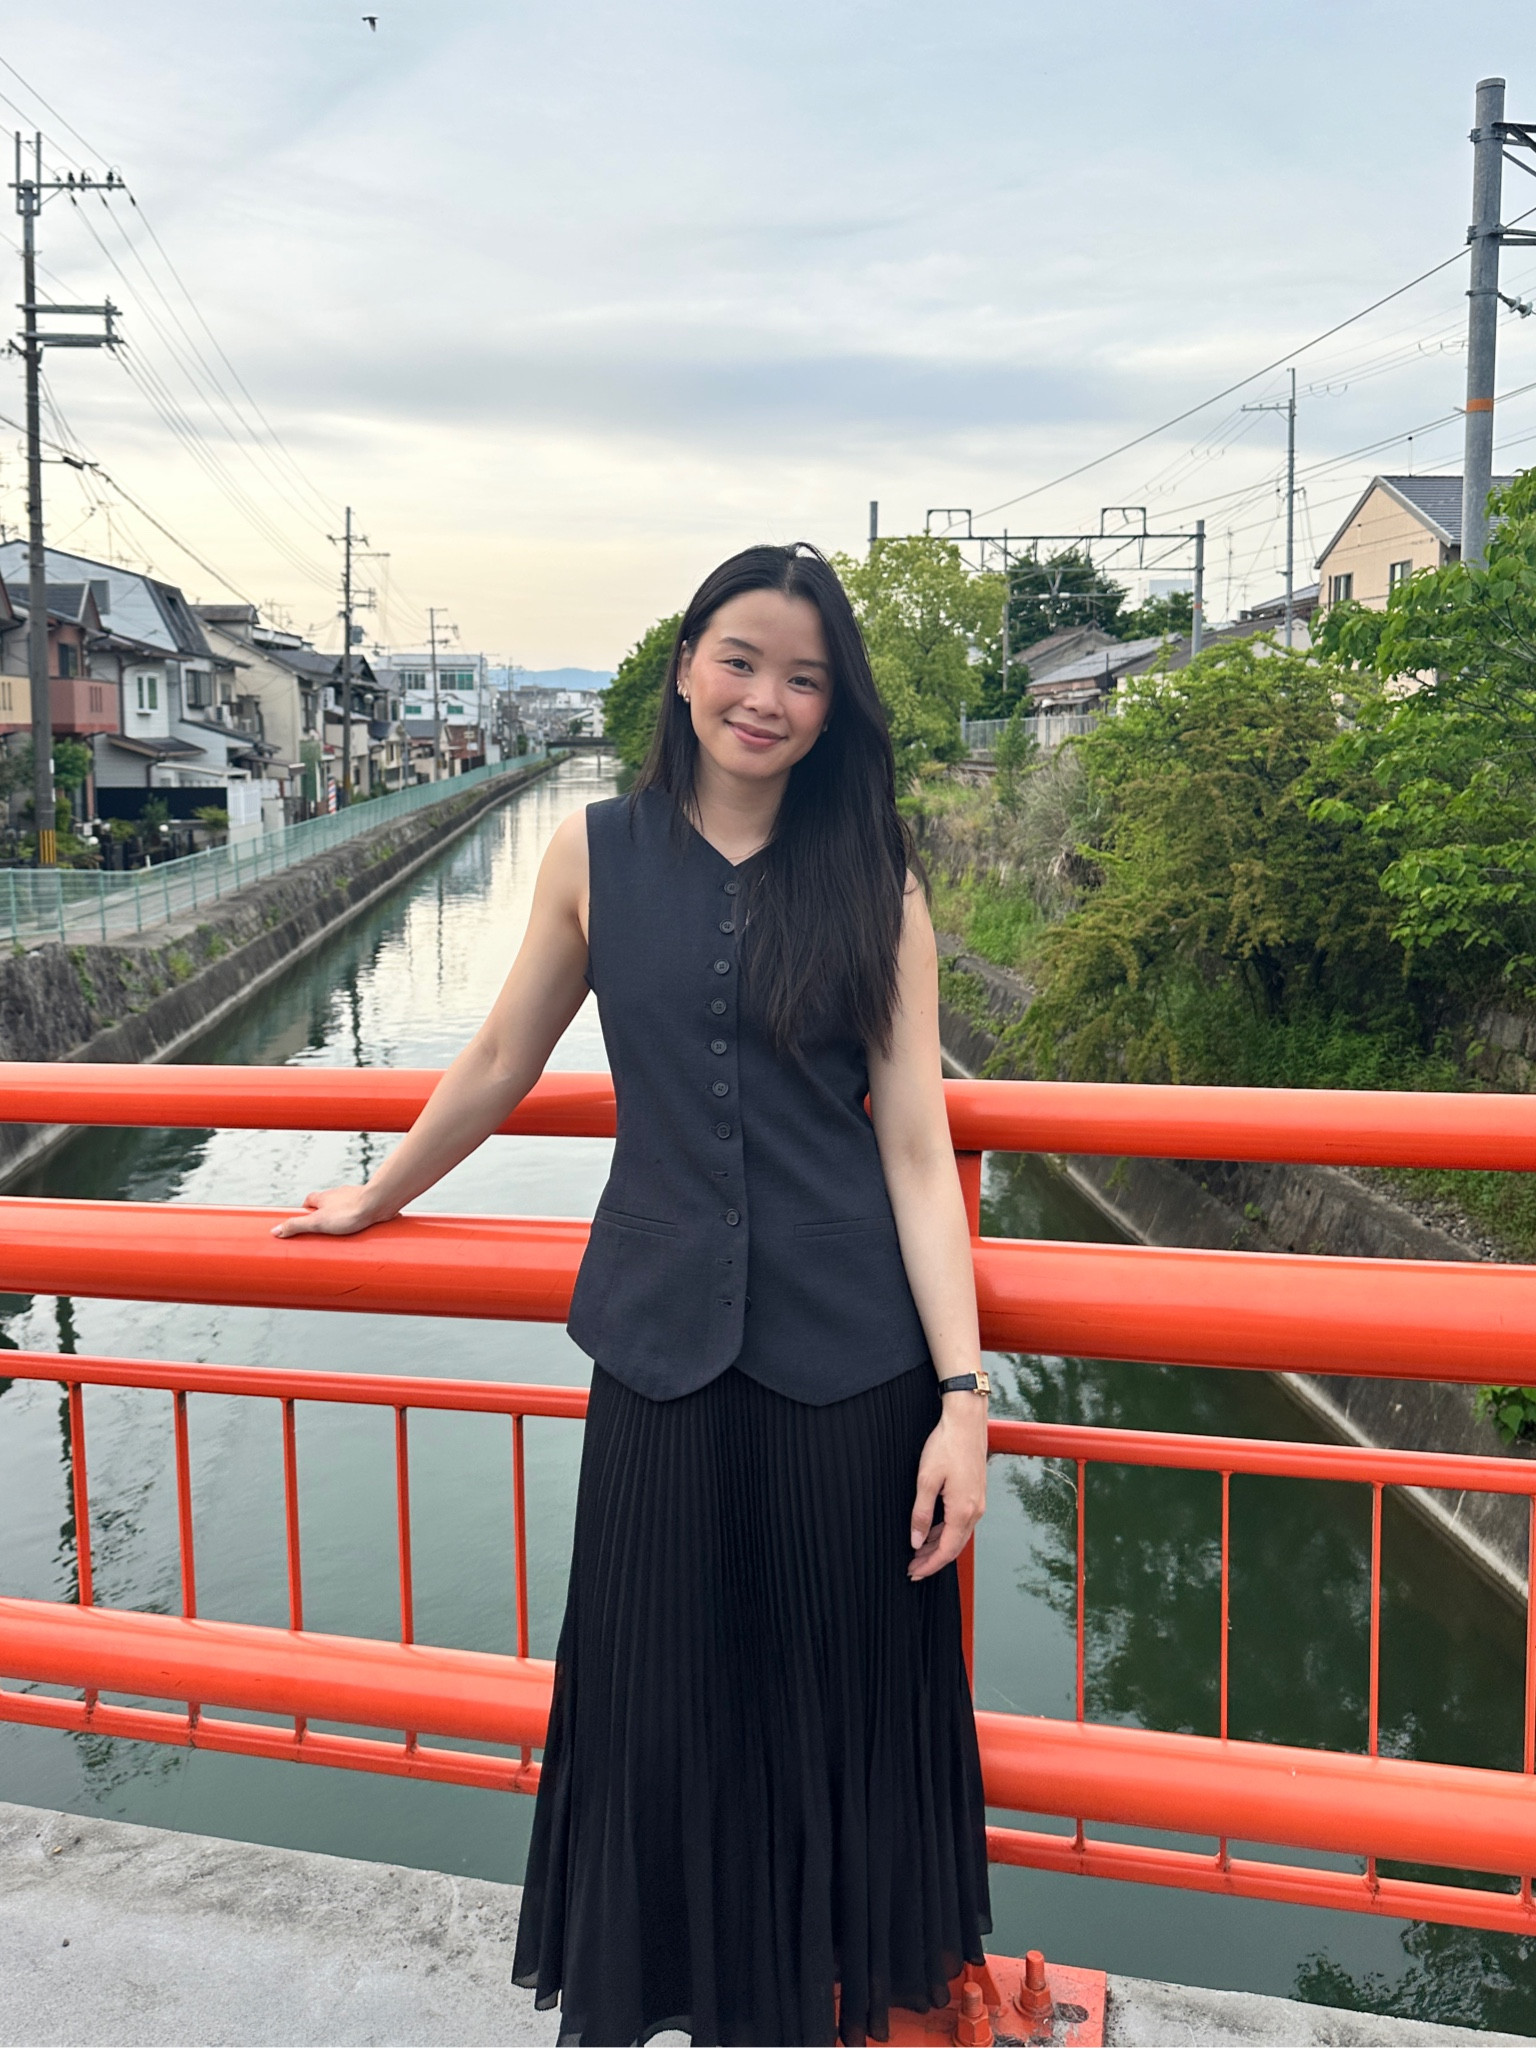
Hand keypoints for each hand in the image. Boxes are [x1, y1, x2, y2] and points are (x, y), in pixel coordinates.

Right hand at [270, 1185, 389, 1238]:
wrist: (379, 1203)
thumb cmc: (349, 1212)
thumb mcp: (317, 1223)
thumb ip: (296, 1226)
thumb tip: (274, 1231)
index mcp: (322, 1197)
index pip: (307, 1203)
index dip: (303, 1214)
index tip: (301, 1225)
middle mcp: (336, 1195)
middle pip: (325, 1208)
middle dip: (322, 1220)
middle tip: (321, 1236)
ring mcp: (352, 1199)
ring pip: (342, 1211)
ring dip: (339, 1222)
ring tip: (340, 1239)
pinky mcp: (367, 1206)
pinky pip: (357, 1215)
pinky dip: (355, 1222)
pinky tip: (358, 1234)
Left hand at [908, 1396, 987, 1581]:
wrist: (966, 1421)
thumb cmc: (945, 1446)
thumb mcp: (926, 1480)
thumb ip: (921, 1514)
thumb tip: (917, 1541)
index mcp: (963, 1510)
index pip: (946, 1550)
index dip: (929, 1565)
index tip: (913, 1573)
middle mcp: (975, 1510)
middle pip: (954, 1547)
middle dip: (933, 1560)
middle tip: (913, 1568)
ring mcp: (978, 1502)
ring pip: (959, 1535)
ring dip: (939, 1547)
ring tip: (919, 1554)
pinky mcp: (976, 1493)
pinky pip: (962, 1522)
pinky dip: (947, 1532)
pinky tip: (933, 1532)